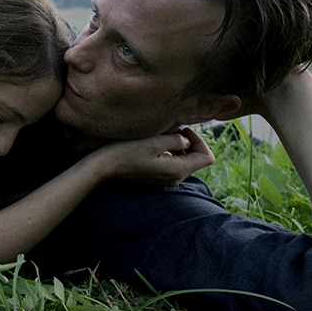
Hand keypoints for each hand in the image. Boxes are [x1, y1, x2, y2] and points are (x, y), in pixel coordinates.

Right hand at [95, 127, 214, 186]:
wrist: (104, 167)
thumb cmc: (126, 152)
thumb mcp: (154, 141)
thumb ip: (176, 139)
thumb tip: (186, 140)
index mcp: (178, 170)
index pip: (207, 157)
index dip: (200, 140)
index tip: (182, 130)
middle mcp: (175, 178)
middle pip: (196, 159)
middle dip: (188, 142)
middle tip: (170, 130)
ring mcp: (165, 179)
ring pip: (184, 160)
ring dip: (176, 147)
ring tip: (159, 137)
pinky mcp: (156, 178)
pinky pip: (171, 164)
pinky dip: (167, 153)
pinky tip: (151, 146)